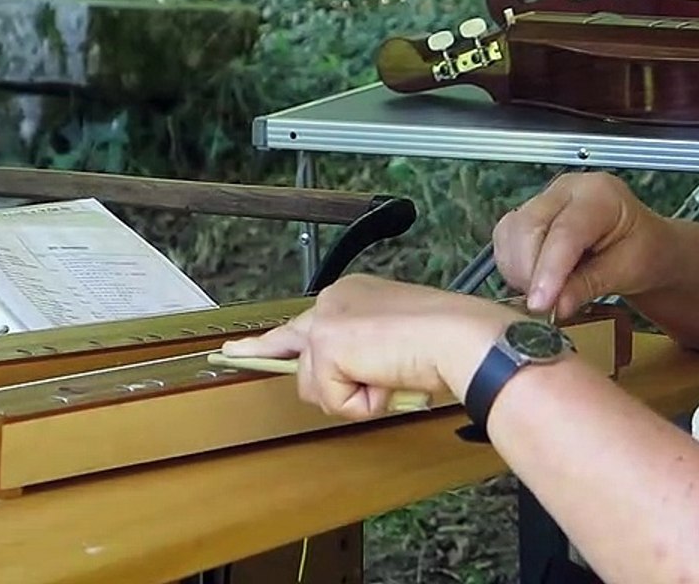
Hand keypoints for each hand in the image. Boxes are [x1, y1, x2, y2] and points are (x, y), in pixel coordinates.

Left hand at [220, 274, 520, 419]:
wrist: (463, 338)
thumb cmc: (448, 343)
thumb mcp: (396, 348)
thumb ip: (362, 359)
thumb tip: (340, 387)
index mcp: (352, 294)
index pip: (301, 325)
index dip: (270, 346)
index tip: (235, 352)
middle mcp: (333, 299)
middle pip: (303, 362)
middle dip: (332, 386)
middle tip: (373, 378)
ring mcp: (327, 319)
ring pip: (316, 386)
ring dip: (356, 396)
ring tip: (393, 375)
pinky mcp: (327, 344)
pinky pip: (333, 399)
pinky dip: (363, 403)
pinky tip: (388, 379)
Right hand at [493, 172, 671, 318]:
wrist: (646, 246)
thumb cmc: (646, 252)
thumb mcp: (628, 272)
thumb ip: (589, 285)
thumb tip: (555, 306)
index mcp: (599, 194)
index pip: (564, 232)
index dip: (548, 270)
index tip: (540, 304)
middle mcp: (566, 189)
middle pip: (527, 227)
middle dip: (530, 273)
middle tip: (544, 307)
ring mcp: (543, 201)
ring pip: (510, 233)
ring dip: (518, 271)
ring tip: (544, 294)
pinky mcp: (528, 216)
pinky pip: (505, 240)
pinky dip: (512, 267)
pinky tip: (535, 282)